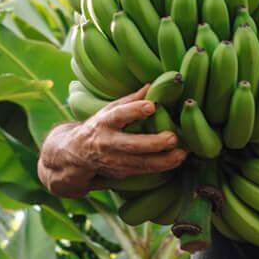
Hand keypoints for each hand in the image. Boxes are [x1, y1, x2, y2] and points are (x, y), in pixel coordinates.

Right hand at [71, 87, 186, 183]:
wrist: (75, 155)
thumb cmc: (98, 126)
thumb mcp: (108, 110)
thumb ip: (130, 100)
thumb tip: (152, 85)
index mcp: (104, 122)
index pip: (119, 115)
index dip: (134, 110)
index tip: (152, 106)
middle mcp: (107, 143)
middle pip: (132, 145)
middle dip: (154, 143)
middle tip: (173, 138)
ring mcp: (113, 161)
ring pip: (141, 163)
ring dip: (164, 160)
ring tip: (183, 153)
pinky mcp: (120, 173)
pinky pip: (143, 171)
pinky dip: (161, 166)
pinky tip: (177, 160)